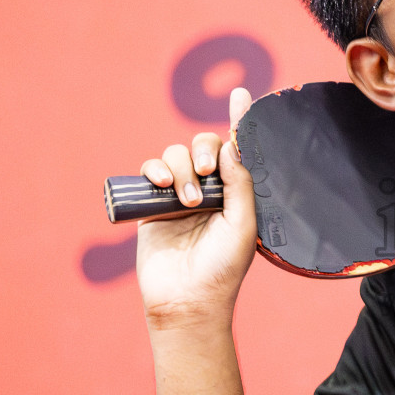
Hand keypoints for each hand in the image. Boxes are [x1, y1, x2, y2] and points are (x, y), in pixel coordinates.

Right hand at [135, 87, 257, 328]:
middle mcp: (210, 189)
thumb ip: (241, 184)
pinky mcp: (152, 204)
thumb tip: (231, 146)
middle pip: (204, 146)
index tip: (241, 93)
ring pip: (176, 155)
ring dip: (181, 168)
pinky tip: (161, 184)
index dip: (240, 120)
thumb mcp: (243, 225)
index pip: (238, 150)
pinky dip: (154, 169)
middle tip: (208, 174)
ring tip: (187, 200)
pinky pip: (150, 171)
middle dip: (204, 150)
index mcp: (237, 193)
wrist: (186, 300)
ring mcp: (179, 195)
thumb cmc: (222, 268)